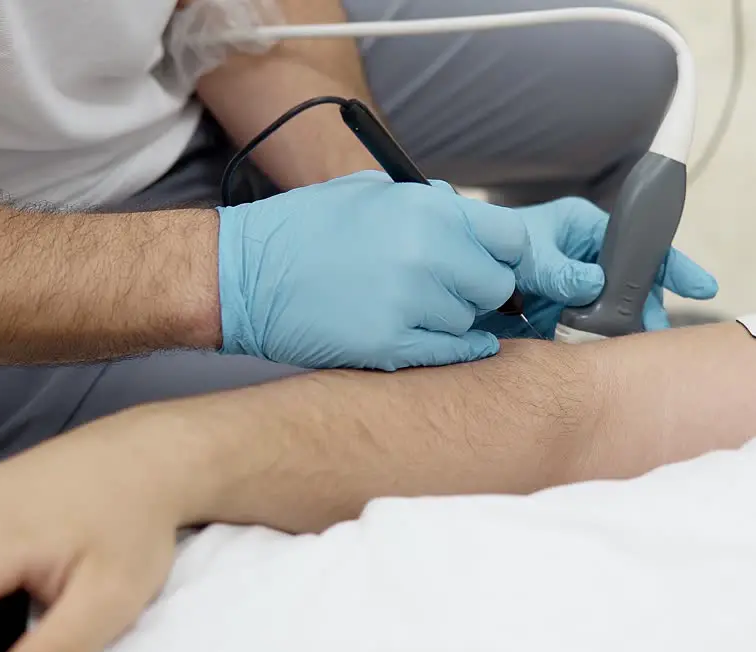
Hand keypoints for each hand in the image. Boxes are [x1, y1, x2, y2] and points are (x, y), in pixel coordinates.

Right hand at [216, 171, 527, 370]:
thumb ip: (432, 207)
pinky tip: (431, 335)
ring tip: (408, 304)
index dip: (506, 254)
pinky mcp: (390, 346)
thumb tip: (476, 226)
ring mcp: (410, 304)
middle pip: (498, 286)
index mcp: (428, 208)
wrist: (243, 274)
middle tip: (452, 288)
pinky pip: (450, 353)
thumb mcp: (373, 193)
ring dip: (452, 318)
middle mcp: (427, 255)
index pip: (512, 239)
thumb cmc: (306, 229)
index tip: (496, 262)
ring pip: (471, 322)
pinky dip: (448, 348)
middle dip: (480, 289)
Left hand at [475, 198, 718, 338]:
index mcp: (584, 230)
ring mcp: (573, 292)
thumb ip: (557, 268)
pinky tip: (602, 359)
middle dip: (647, 310)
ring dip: (620, 334)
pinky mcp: (558, 319)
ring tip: (629, 351)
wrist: (449, 268)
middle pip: (633, 287)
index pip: (641, 246)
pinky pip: (586, 334)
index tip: (702, 287)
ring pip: (612, 315)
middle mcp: (584, 260)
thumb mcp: (526, 249)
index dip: (673, 266)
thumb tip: (592, 285)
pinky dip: (595, 348)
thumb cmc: (488, 243)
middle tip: (655, 335)